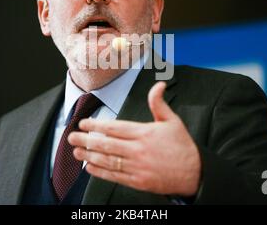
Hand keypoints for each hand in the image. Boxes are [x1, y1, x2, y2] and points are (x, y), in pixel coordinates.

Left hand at [68, 81, 201, 195]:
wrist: (195, 173)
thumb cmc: (182, 145)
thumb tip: (158, 84)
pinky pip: (115, 176)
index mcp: (145, 133)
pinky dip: (100, 172)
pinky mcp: (138, 181)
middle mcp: (139, 150)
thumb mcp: (172, 121)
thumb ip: (159, 103)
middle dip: (86, 140)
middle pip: (107, 144)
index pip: (115, 128)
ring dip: (89, 156)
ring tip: (76, 151)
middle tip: (71, 137)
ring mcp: (138, 167)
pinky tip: (90, 167)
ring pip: (108, 161)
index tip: (83, 123)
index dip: (96, 125)